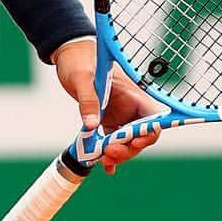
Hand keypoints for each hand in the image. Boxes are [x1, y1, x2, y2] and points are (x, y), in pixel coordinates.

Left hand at [52, 40, 159, 175]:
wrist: (68, 54)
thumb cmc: (79, 60)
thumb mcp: (82, 78)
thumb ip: (88, 100)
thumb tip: (91, 125)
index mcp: (132, 95)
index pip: (153, 119)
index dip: (148, 134)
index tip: (134, 143)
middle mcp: (130, 107)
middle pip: (140, 137)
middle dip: (127, 149)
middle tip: (108, 154)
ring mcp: (119, 115)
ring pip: (126, 142)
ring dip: (117, 154)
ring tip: (101, 159)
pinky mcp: (107, 120)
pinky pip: (113, 141)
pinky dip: (109, 154)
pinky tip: (104, 166)